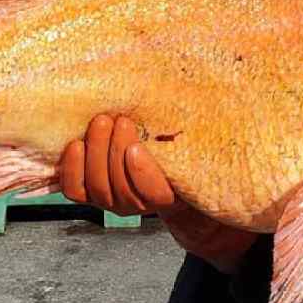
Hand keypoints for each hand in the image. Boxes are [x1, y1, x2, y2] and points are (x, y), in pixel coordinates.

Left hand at [58, 115, 256, 272]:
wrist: (162, 168)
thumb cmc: (185, 152)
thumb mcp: (200, 146)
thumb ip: (202, 134)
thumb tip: (231, 96)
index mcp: (172, 197)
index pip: (154, 196)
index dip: (142, 174)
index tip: (137, 147)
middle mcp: (141, 206)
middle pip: (120, 190)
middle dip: (114, 152)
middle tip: (119, 119)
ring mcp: (113, 201)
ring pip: (97, 188)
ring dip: (95, 152)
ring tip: (101, 121)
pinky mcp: (91, 192)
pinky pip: (75, 190)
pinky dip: (71, 168)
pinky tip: (75, 143)